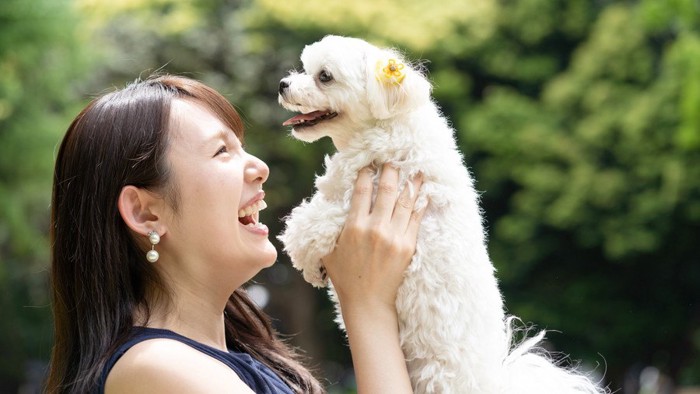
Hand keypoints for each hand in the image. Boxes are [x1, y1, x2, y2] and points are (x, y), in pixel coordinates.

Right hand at [321, 163, 423, 393]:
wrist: (368, 302)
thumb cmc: (345, 276)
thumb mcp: (329, 250)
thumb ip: (328, 227)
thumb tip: (327, 205)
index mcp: (354, 227)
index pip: (361, 191)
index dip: (366, 174)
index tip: (369, 164)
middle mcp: (375, 228)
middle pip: (386, 190)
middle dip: (391, 171)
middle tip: (394, 159)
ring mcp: (394, 237)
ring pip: (404, 202)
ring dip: (411, 183)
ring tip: (416, 170)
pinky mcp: (408, 246)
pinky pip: (416, 219)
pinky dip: (420, 204)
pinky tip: (424, 193)